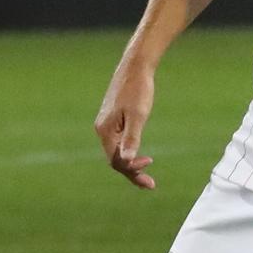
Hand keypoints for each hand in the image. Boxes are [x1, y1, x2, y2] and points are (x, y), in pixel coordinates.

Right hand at [95, 56, 160, 189]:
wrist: (136, 67)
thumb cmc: (138, 90)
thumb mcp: (138, 116)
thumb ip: (132, 139)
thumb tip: (128, 161)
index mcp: (105, 130)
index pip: (116, 161)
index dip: (132, 169)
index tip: (150, 165)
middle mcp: (102, 129)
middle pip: (115, 159)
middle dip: (132, 172)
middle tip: (151, 185)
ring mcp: (106, 124)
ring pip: (116, 151)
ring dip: (131, 164)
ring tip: (147, 174)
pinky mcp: (112, 119)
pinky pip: (118, 142)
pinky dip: (129, 152)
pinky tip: (140, 155)